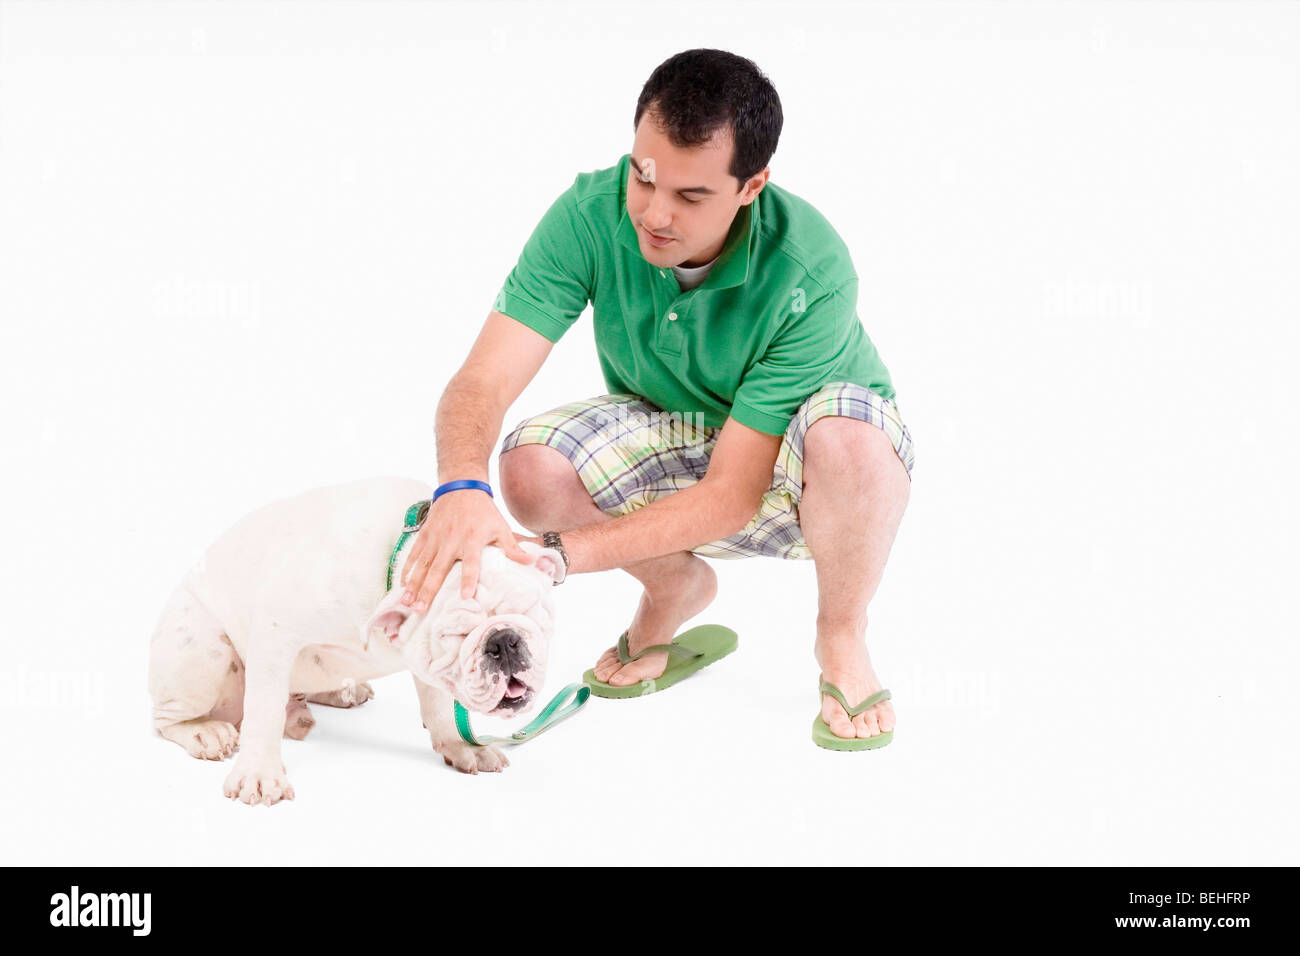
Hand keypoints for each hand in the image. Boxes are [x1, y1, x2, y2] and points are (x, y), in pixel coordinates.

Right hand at [399, 489, 533, 610]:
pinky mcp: (425, 534)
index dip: (468, 579)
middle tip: (420, 609)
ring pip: (422, 565)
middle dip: (428, 590)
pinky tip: (402, 585)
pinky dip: (407, 569)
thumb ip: (513, 548)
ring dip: (413, 584)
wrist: (461, 487)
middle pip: (438, 569)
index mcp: (472, 539)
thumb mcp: (501, 527)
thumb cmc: (483, 511)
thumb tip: (533, 562)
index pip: (471, 563)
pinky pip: (414, 554)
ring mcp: (435, 538)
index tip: (465, 596)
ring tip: (406, 602)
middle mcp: (451, 540)